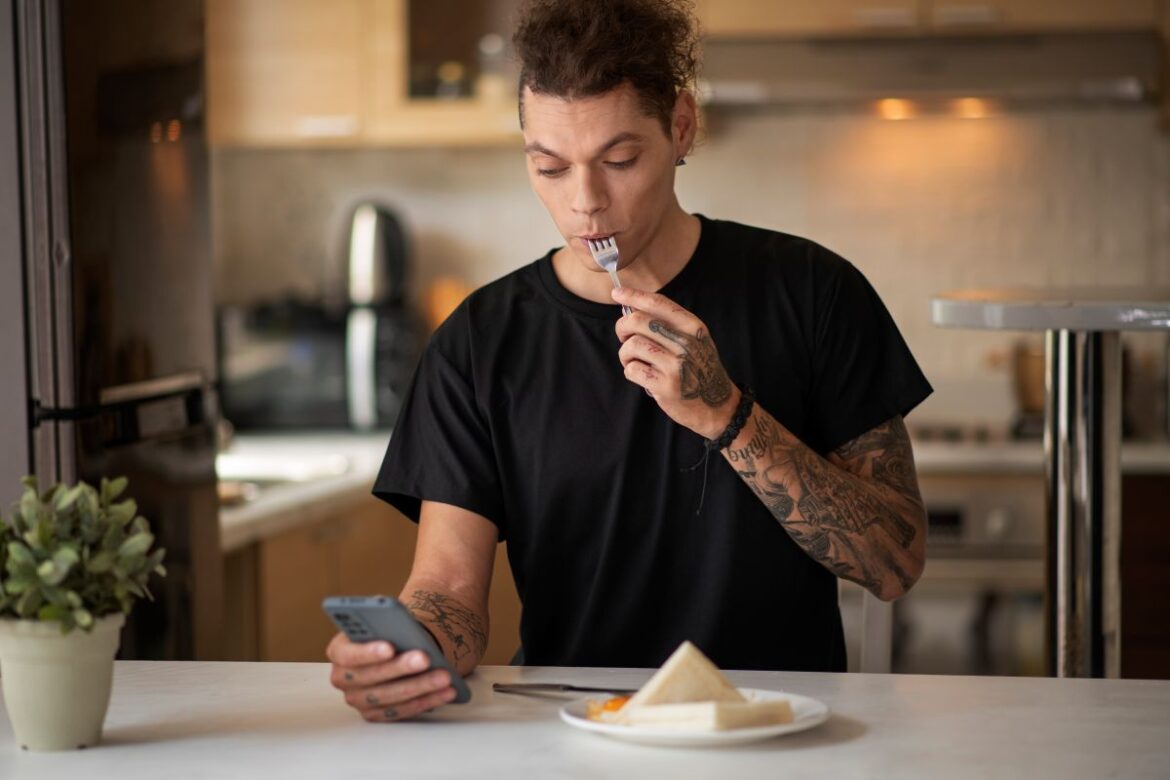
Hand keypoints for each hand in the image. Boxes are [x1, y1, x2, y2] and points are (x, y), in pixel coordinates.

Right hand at [326, 631, 456, 721]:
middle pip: (371, 677)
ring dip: (420, 687)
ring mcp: (358, 700)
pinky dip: (426, 701)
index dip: (368, 652)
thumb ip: (385, 618)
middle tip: (425, 658)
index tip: (390, 647)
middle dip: (401, 668)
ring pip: (389, 697)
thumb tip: (396, 619)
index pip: (348, 654)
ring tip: (444, 676)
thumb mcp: (384, 619)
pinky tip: (446, 692)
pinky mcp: (375, 714)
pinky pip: (401, 711)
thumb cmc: (388, 632)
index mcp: (339, 651)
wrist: (395, 647)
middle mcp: (342, 679)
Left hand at [612, 287, 738, 439]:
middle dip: (622, 328)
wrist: (718, 406)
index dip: (634, 295)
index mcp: (692, 327)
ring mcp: (676, 365)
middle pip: (638, 321)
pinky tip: (641, 375)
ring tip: (633, 360)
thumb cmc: (701, 370)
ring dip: (625, 354)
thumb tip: (633, 310)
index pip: (658, 303)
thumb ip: (671, 325)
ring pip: (632, 345)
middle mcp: (685, 343)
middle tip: (624, 338)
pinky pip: (632, 369)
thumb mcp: (696, 341)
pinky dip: (630, 371)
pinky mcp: (665, 386)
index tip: (616, 293)